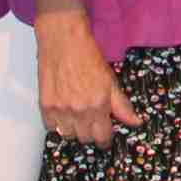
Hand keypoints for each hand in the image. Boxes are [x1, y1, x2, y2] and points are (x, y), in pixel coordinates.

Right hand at [39, 11, 141, 144]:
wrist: (63, 41)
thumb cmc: (88, 57)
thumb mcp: (111, 81)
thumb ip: (122, 106)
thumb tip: (136, 122)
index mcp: (98, 105)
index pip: (102, 137)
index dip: (105, 139)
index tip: (105, 136)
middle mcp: (79, 110)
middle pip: (85, 139)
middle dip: (90, 133)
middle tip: (91, 122)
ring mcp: (60, 109)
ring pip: (68, 136)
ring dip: (73, 130)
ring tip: (77, 117)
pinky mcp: (45, 105)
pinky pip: (51, 127)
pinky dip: (57, 124)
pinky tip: (63, 113)